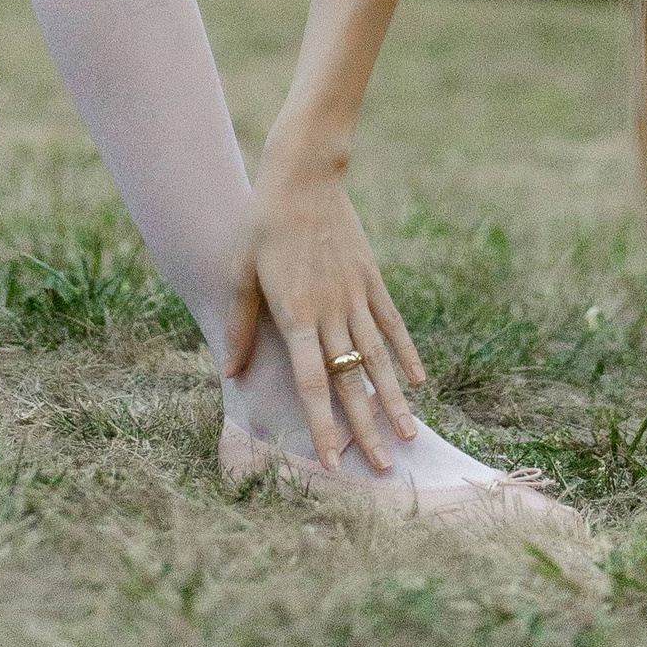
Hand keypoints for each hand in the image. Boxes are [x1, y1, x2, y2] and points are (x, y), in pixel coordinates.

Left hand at [225, 155, 427, 473]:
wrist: (303, 176)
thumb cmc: (263, 225)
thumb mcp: (240, 272)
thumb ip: (239, 325)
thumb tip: (230, 372)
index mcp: (296, 315)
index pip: (312, 383)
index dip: (322, 425)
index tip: (333, 462)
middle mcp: (330, 311)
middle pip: (351, 381)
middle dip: (366, 429)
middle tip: (384, 469)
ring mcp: (355, 295)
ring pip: (378, 358)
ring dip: (393, 401)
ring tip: (409, 436)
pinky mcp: (371, 278)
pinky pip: (391, 323)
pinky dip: (405, 353)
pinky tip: (417, 382)